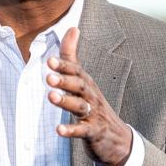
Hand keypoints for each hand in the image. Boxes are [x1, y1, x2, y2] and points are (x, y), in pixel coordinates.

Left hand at [46, 27, 131, 165]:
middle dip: (64, 81)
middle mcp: (91, 96)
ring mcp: (93, 114)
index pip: (76, 71)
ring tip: (51, 97)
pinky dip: (71, 130)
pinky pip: (83, 131)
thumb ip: (72, 56)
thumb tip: (72, 27)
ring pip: (80, 106)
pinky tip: (59, 130)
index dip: (64, 66)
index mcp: (86, 83)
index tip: (50, 61)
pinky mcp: (94, 132)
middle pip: (79, 86)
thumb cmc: (93, 104)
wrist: (117, 138)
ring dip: (65, 102)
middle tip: (48, 78)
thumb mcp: (82, 80)